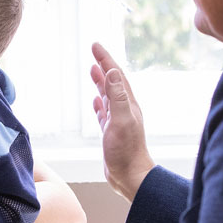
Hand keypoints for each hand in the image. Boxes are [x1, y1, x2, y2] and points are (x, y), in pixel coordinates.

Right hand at [90, 42, 154, 201]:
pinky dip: (98, 104)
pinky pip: (103, 113)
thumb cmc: (126, 152)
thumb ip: (117, 96)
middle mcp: (124, 110)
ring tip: (93, 70)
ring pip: (108, 96)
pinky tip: (95, 101)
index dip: (105, 59)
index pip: (115, 75)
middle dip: (103, 65)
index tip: (95, 45)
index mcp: (128, 104)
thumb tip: (111, 72)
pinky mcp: (111, 133)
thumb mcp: (120, 120)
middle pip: (112, 82)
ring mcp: (117, 121)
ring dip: (100, 82)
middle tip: (94, 51)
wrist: (130, 177)